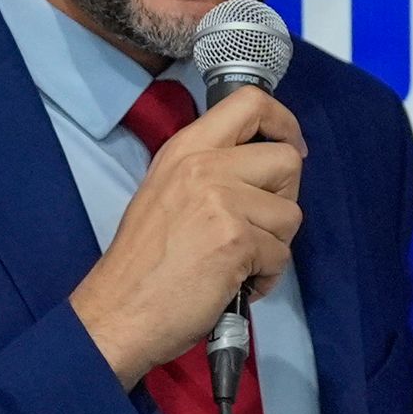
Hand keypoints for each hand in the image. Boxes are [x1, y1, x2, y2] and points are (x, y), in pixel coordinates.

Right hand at [69, 88, 302, 386]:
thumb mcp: (167, 192)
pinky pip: (281, 254)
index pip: (250, 102)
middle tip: (259, 226)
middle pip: (287, 159)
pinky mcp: (236, 239)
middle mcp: (204, 166)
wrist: (119, 311)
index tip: (293, 146)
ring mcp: (221, 201)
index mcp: (186, 149)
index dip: (284, 122)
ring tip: (238, 262)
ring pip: (290, 213)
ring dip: (274, 245)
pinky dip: (266, 276)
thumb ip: (211, 172)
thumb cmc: (145, 262)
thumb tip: (261, 168)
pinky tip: (234, 283)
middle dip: (285, 198)